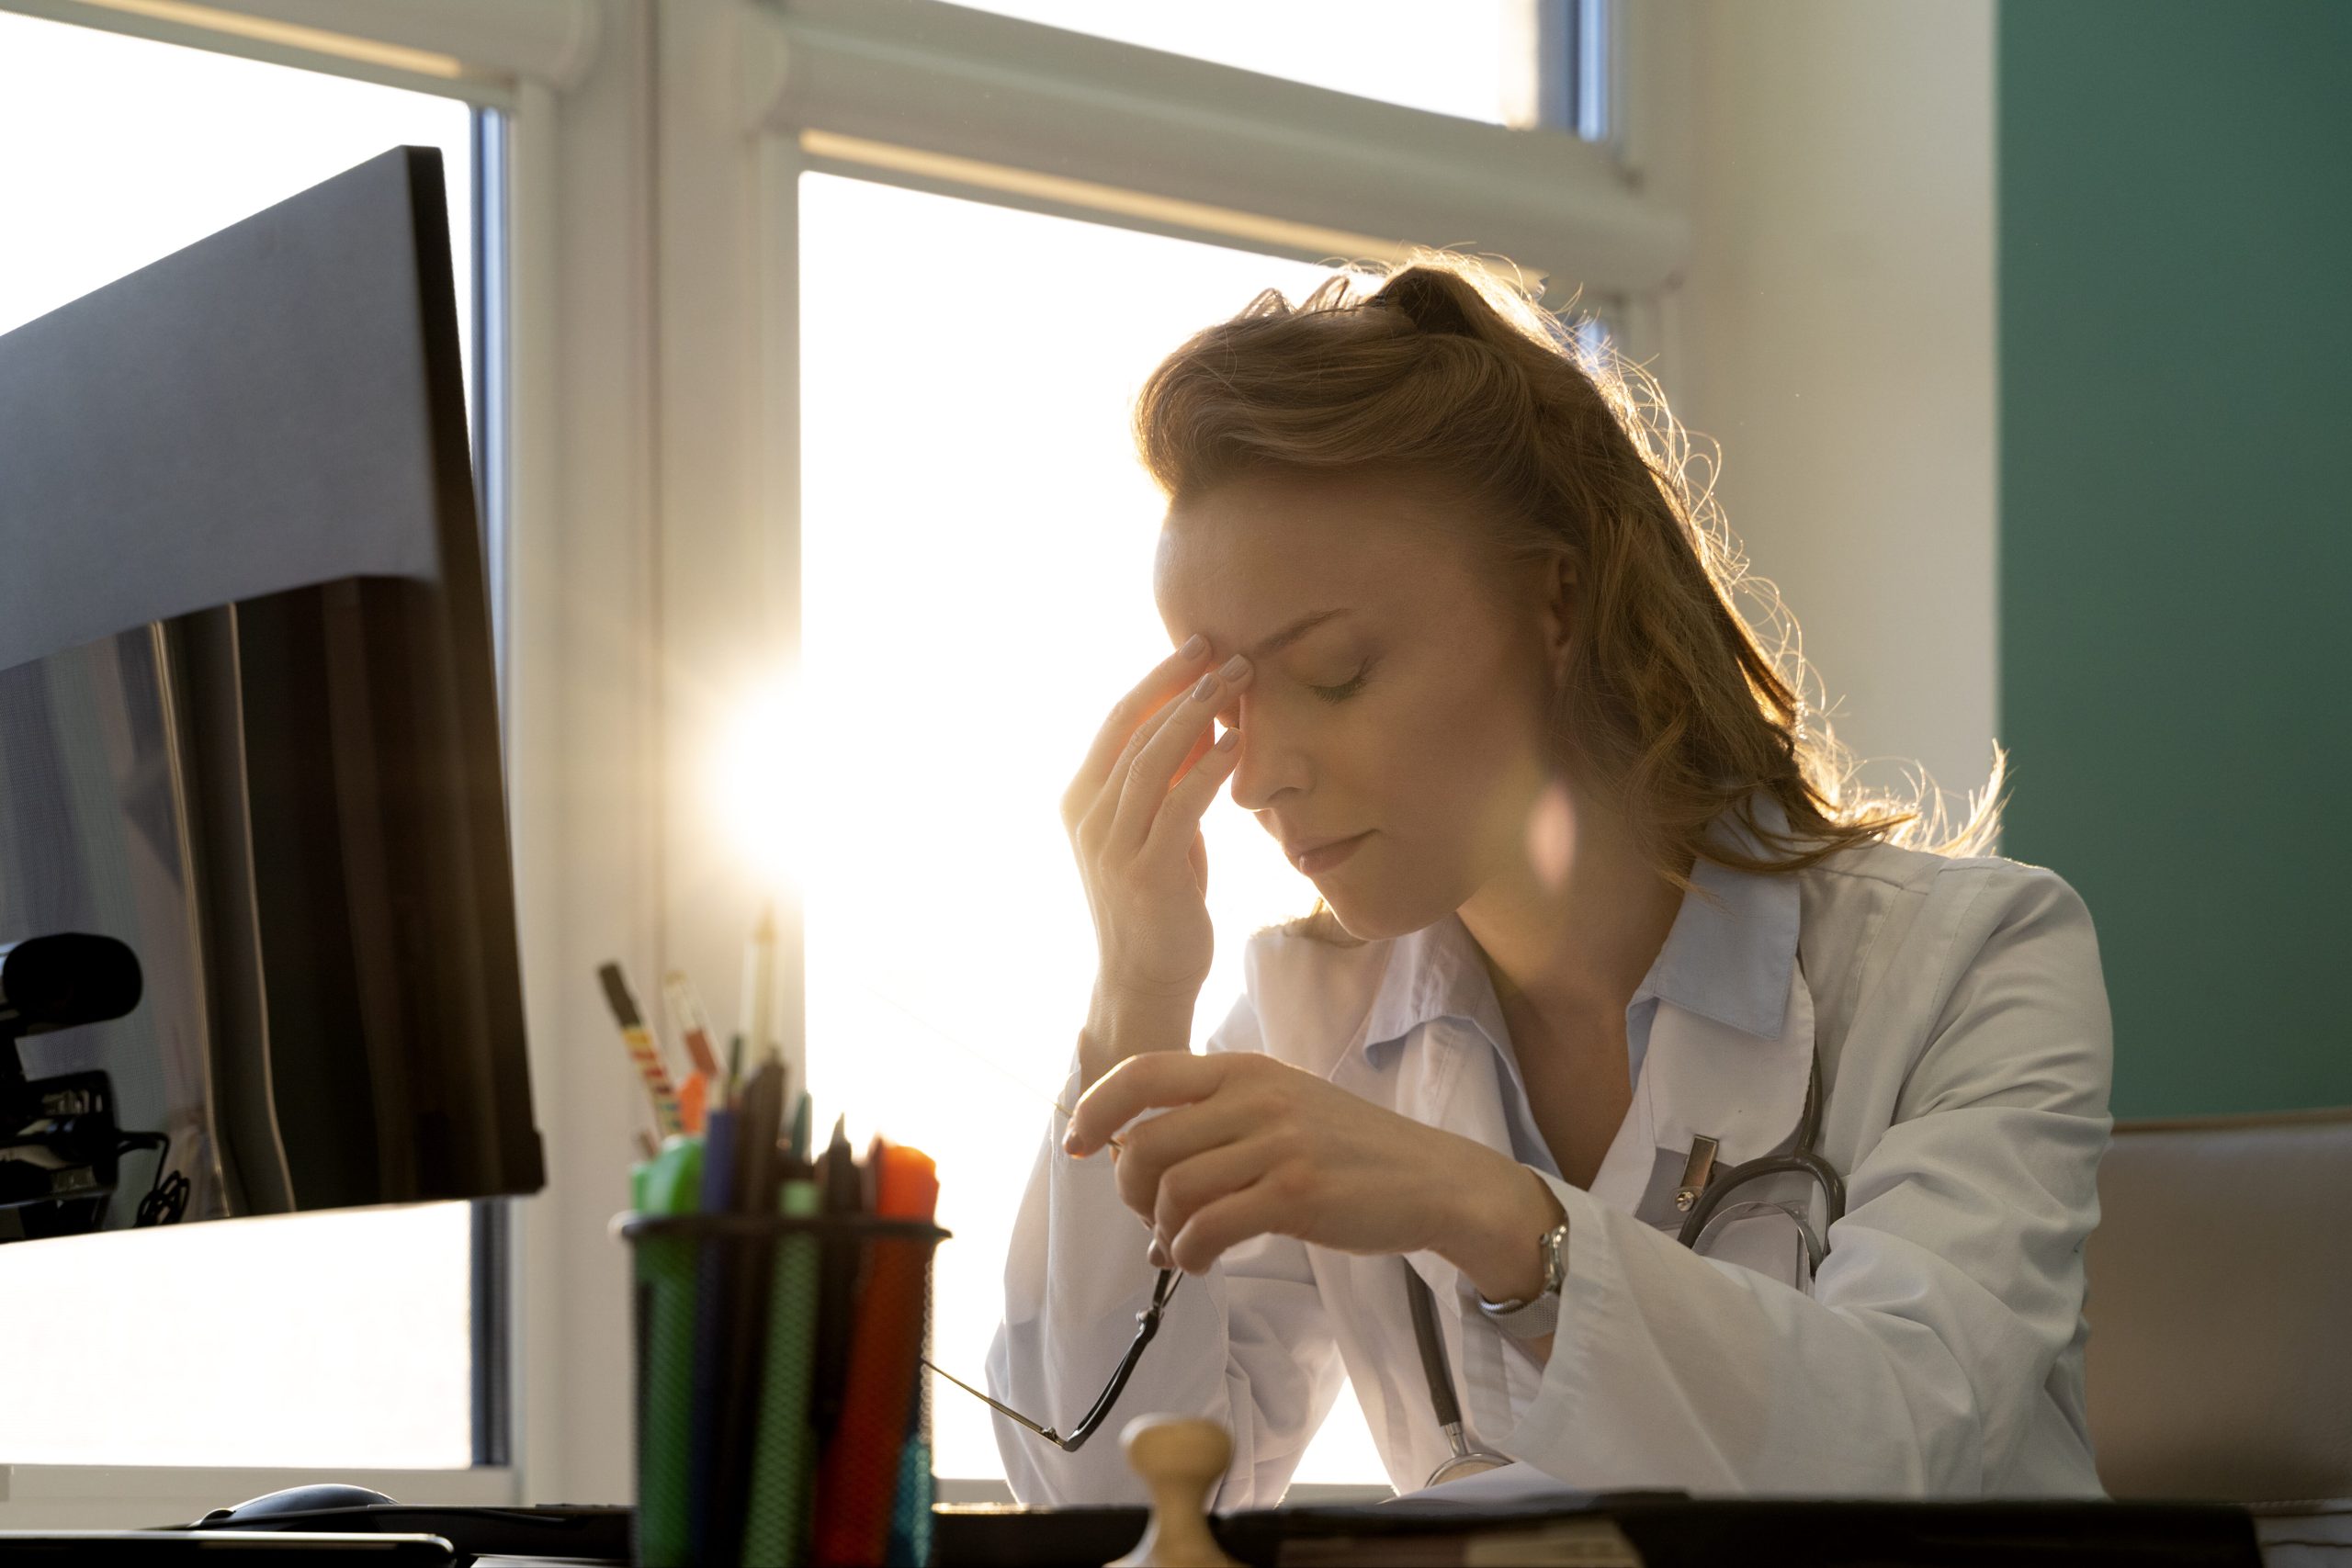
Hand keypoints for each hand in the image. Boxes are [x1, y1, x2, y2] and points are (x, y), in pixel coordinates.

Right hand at [1061, 636, 1253, 1020]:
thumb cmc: (1159, 902)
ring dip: (1198, 714)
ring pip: (1152, 759)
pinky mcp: (1146, 874)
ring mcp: (1112, 846)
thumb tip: (1202, 719)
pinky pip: (1178, 806)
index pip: (1118, 719)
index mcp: (1081, 799)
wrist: (1145, 981)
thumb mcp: (1157, 830)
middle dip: (1182, 685)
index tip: (1200, 645)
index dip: (1159, 678)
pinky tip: (1236, 742)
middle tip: (1228, 652)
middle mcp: (1087, 817)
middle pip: (1134, 729)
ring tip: (1237, 682)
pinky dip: (1207, 768)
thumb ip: (1167, 782)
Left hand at [1063, 1052, 1555, 1296]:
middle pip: (1145, 1144)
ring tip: (1185, 1248)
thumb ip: (1214, 1125)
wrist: (1435, 1180)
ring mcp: (1277, 1142)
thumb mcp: (1282, 1108)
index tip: (1076, 1145)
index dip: (1096, 1108)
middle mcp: (1255, 1096)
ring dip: (1164, 1233)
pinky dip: (1190, 1255)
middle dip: (1131, 1195)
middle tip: (1154, 1221)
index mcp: (1244, 1069)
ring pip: (1172, 1190)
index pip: (1143, 1072)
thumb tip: (1135, 1177)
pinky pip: (1208, 1228)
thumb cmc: (1350, 1152)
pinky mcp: (1296, 1192)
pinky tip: (1204, 1263)